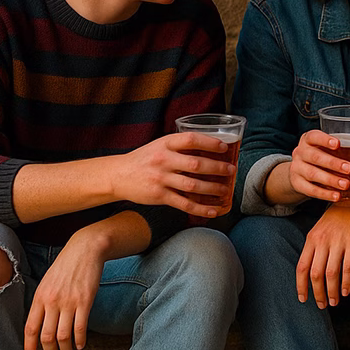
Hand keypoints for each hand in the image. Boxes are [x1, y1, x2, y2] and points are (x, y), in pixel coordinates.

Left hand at [24, 231, 105, 349]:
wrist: (85, 249)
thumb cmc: (66, 265)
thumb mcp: (47, 282)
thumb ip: (42, 301)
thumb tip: (39, 323)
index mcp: (40, 297)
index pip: (30, 328)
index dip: (29, 346)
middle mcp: (52, 301)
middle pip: (46, 336)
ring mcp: (69, 301)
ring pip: (63, 336)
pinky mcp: (85, 300)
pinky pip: (80, 327)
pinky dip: (79, 340)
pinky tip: (80, 345)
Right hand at [110, 132, 234, 217]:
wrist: (118, 175)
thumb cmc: (144, 159)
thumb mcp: (160, 146)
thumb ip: (180, 147)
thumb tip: (210, 149)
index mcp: (165, 143)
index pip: (191, 139)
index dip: (209, 142)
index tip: (224, 147)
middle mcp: (163, 160)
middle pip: (195, 164)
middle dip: (217, 168)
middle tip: (231, 170)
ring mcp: (160, 179)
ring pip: (192, 185)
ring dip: (212, 189)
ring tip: (226, 190)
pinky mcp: (159, 196)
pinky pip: (184, 204)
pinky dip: (200, 208)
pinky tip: (213, 210)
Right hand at [288, 129, 349, 202]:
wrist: (299, 172)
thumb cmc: (321, 156)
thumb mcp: (329, 150)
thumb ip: (349, 149)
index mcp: (308, 139)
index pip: (314, 136)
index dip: (325, 140)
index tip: (338, 144)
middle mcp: (300, 152)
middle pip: (315, 156)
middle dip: (333, 163)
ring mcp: (296, 168)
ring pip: (313, 174)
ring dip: (331, 180)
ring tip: (346, 185)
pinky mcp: (296, 184)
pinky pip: (310, 190)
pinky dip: (324, 194)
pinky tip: (336, 196)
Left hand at [296, 201, 349, 308]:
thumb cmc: (337, 218)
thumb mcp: (320, 231)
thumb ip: (315, 249)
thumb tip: (311, 275)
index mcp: (311, 239)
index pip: (302, 267)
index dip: (301, 286)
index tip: (303, 299)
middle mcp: (322, 241)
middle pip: (315, 274)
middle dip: (318, 293)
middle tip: (322, 305)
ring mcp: (338, 241)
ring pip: (331, 273)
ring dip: (332, 291)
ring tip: (334, 302)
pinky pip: (348, 267)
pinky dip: (346, 282)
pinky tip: (346, 291)